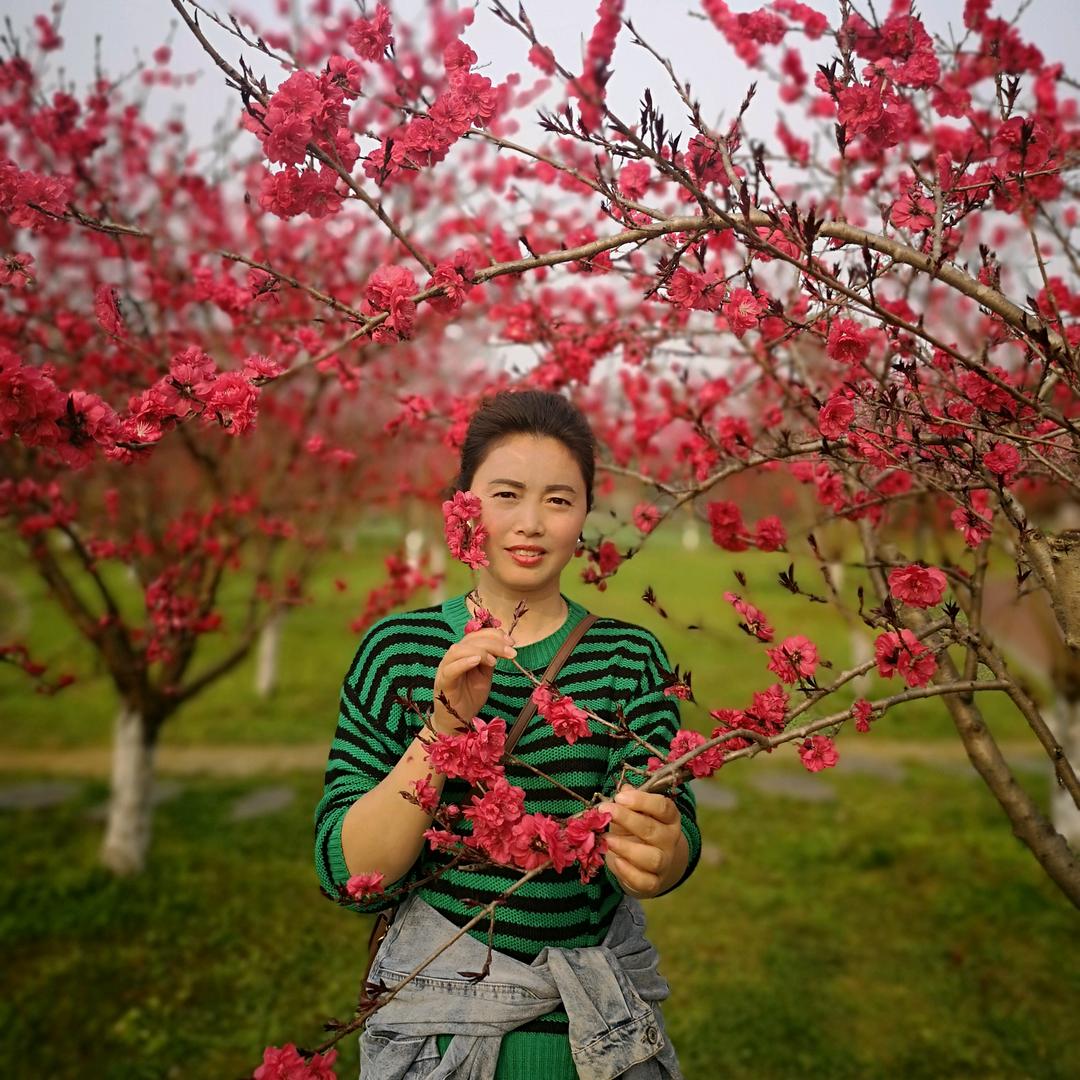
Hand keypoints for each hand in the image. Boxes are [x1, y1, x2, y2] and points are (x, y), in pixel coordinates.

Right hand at [431, 628, 516, 734]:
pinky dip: (463, 662)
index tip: (512, 642)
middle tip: (510, 652)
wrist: (457, 722)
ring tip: (494, 661)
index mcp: (463, 653)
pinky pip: (450, 669)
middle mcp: (453, 658)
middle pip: (469, 640)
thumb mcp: (484, 676)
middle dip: (493, 642)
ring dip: (479, 651)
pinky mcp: (443, 683)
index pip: (476, 635)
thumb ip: (489, 661)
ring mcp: (446, 669)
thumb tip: (503, 646)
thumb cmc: (469, 697)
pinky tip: (477, 661)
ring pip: (458, 650)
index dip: (494, 635)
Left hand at [598, 784, 686, 898]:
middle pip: (653, 830)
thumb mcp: (632, 813)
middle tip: (606, 811)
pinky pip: (645, 881)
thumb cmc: (636, 831)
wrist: (645, 864)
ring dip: (628, 848)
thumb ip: (628, 802)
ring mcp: (664, 863)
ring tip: (607, 839)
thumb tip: (624, 788)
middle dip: (628, 819)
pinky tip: (616, 861)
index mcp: (669, 818)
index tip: (619, 797)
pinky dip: (629, 873)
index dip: (642, 801)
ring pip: (652, 858)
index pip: (663, 807)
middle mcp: (670, 840)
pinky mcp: (654, 883)